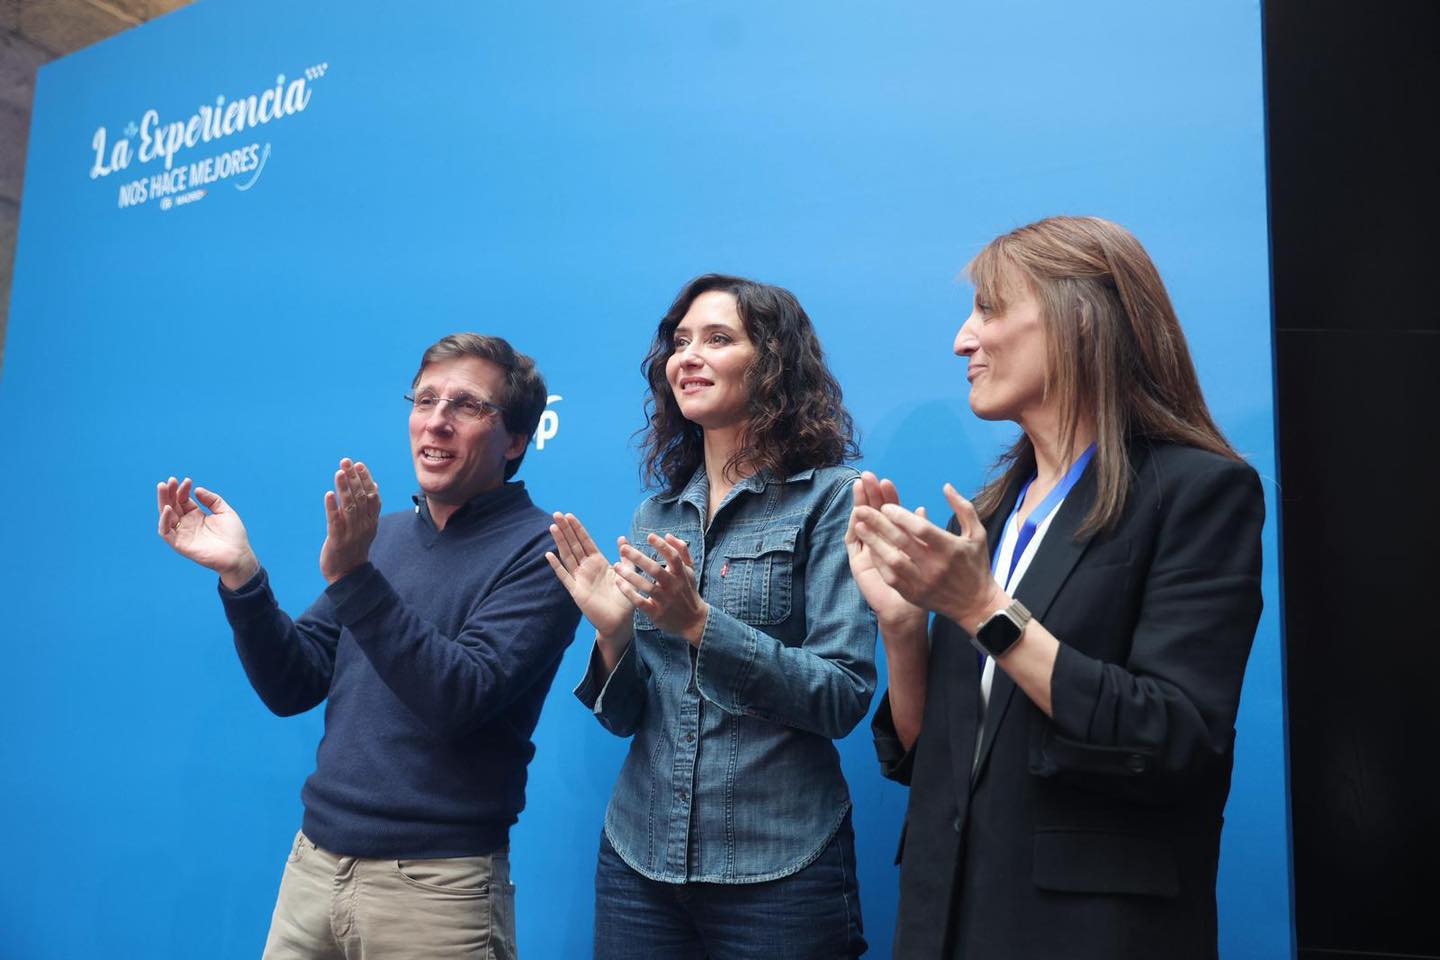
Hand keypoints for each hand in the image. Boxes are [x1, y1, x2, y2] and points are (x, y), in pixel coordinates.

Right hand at [156, 476, 259, 588]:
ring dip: (163, 501)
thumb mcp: (225, 511)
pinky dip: (164, 520)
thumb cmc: (233, 535)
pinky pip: (165, 532)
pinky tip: (168, 508)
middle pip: (172, 506)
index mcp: (196, 516)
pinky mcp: (180, 544)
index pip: (183, 500)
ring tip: (163, 487)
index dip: (183, 490)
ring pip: (165, 516)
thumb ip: (212, 499)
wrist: (238, 555)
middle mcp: (187, 524)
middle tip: (169, 480)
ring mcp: (182, 534)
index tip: (187, 480)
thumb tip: (197, 489)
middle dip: (168, 492)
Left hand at [319, 458, 380, 583]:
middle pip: (360, 498)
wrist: (348, 575)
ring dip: (344, 488)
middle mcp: (364, 525)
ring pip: (349, 507)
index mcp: (371, 521)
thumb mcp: (366, 527)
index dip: (366, 479)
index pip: (371, 496)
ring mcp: (351, 533)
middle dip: (353, 478)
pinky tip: (328, 495)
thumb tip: (374, 485)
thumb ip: (369, 508)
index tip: (359, 465)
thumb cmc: (355, 549)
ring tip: (339, 472)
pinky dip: (332, 507)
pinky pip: (335, 522)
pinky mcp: (337, 541)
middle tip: (346, 461)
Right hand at [545, 513, 634, 641]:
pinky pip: (565, 576)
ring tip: (552, 527)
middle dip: (566, 530)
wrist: (619, 622)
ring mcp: (580, 579)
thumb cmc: (624, 599)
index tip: (569, 515)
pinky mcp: (576, 591)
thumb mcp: (628, 574)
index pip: (586, 542)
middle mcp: (587, 568)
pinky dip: (557, 566)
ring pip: (568, 556)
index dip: (578, 529)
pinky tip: (549, 555)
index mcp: (599, 563)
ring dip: (560, 542)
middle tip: (557, 514)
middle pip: (574, 545)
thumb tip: (621, 538)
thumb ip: (625, 557)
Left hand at [615, 534, 707, 645]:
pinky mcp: (656, 612)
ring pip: (646, 586)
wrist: (693, 621)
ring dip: (630, 576)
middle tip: (624, 548)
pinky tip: (619, 582)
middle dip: (639, 558)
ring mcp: (665, 600)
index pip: (673, 557)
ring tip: (616, 566)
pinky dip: (629, 593)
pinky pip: (640, 602)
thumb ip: (681, 551)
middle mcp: (673, 586)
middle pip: (656, 570)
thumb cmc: (688, 591)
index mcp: (681, 574)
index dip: (662, 546)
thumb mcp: (690, 571)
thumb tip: (668, 535)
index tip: (649, 536)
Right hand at [846, 472, 926, 632]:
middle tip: (868, 476)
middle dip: (871, 494)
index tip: (888, 481)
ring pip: (860, 523)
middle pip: (872, 512)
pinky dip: (854, 527)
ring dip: (859, 505)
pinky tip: (855, 514)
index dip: (888, 497)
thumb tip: (921, 508)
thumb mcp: (926, 555)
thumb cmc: (921, 585)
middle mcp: (878, 541)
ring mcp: (866, 551)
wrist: (908, 612)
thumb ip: (922, 532)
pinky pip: (853, 542)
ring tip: (858, 488)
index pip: (889, 511)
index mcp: (895, 537)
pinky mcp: (857, 563)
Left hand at [850, 481, 1004, 631]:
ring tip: (858, 526)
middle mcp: (935, 566)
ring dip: (873, 542)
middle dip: (878, 523)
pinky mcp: (914, 594)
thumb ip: (963, 508)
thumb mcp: (977, 533)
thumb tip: (945, 486)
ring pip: (892, 560)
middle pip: (901, 541)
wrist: (976, 605)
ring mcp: (923, 582)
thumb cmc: (976, 565)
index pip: (921, 529)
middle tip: (861, 508)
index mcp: (950, 549)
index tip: (886, 505)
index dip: (901, 516)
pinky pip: (891, 577)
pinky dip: (879, 561)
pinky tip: (868, 547)